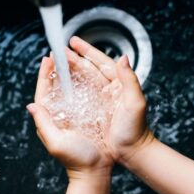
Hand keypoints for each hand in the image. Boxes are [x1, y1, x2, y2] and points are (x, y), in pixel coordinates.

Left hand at [27, 56, 112, 179]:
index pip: (43, 93)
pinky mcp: (86, 116)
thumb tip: (31, 106)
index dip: (44, 75)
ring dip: (67, 75)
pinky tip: (84, 77)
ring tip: (69, 61)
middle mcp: (60, 115)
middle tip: (58, 55)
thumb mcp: (57, 142)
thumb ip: (43, 124)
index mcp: (51, 119)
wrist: (95, 170)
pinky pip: (82, 97)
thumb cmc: (77, 160)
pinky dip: (81, 85)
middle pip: (55, 88)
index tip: (47, 60)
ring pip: (67, 90)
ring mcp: (73, 115)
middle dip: (55, 71)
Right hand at [68, 36, 154, 164]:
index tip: (74, 42)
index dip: (87, 51)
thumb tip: (123, 58)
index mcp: (119, 83)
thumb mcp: (135, 103)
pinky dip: (72, 86)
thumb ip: (130, 79)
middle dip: (74, 58)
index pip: (101, 61)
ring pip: (84, 79)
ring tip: (58, 62)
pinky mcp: (94, 109)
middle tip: (60, 51)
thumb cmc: (135, 129)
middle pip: (89, 68)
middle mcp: (110, 88)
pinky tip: (62, 82)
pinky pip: (81, 93)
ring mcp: (101, 98)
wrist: (131, 151)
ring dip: (71, 70)